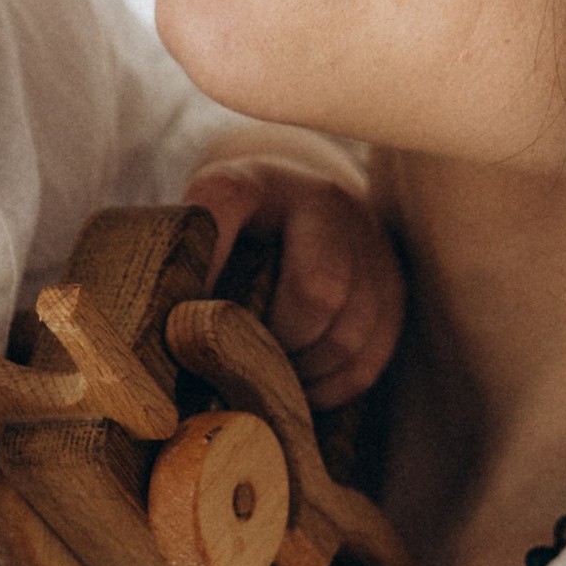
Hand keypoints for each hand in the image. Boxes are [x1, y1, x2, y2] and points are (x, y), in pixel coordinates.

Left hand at [186, 157, 403, 409]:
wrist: (301, 205)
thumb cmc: (237, 233)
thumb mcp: (203, 227)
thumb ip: (184, 263)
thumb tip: (170, 336)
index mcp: (256, 181)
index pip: (226, 200)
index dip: (208, 259)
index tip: (185, 313)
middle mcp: (323, 202)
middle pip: (317, 289)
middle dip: (279, 340)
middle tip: (249, 358)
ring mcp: (368, 242)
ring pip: (348, 333)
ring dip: (305, 369)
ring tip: (273, 375)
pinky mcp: (394, 285)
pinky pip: (369, 357)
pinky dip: (331, 384)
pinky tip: (303, 384)